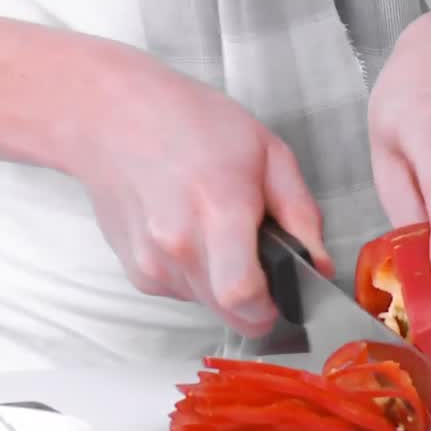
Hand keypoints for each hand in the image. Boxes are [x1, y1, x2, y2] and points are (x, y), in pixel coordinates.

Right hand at [67, 49, 331, 337]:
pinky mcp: (137, 273)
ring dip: (225, 285)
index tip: (284, 294)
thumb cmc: (190, 123)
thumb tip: (319, 264)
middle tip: (259, 262)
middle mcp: (179, 244)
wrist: (111, 117)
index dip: (271, 306)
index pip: (242, 295)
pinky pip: (183, 293)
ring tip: (218, 233)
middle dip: (255, 302)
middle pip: (230, 313)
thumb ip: (301, 213)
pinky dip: (197, 276)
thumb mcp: (267, 152)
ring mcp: (152, 263)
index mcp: (218, 209)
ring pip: (208, 306)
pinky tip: (190, 234)